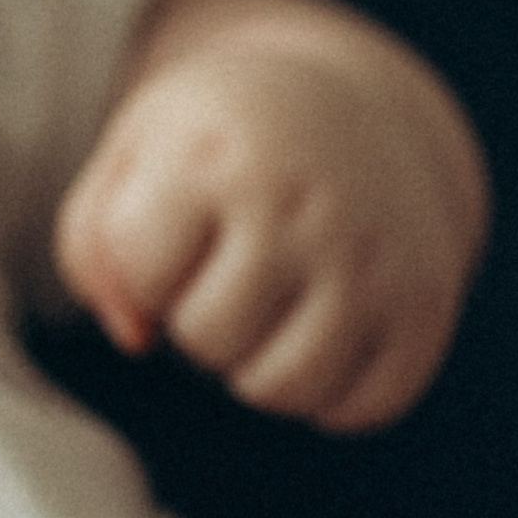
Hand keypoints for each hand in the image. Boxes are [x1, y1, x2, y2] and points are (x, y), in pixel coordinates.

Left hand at [56, 0, 491, 433]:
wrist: (362, 108)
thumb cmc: (225, 144)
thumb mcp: (138, 155)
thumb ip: (92, 245)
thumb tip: (138, 340)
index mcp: (225, 155)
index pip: (142, 273)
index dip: (145, 263)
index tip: (178, 221)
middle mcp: (309, 208)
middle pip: (207, 340)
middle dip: (199, 317)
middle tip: (228, 269)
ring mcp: (375, 265)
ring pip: (282, 389)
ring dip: (256, 367)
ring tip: (267, 310)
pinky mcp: (425, 313)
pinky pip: (357, 410)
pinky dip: (329, 392)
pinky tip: (323, 332)